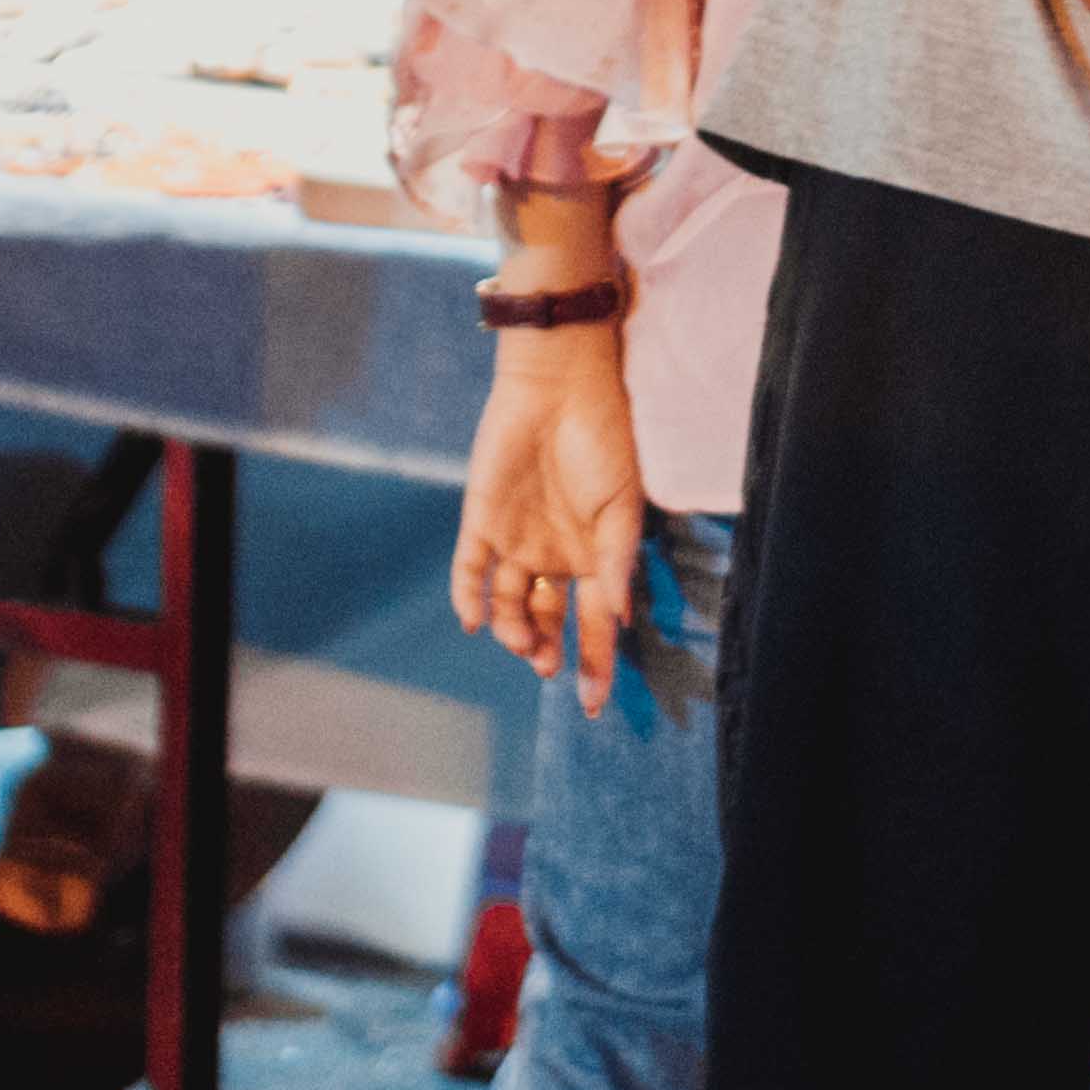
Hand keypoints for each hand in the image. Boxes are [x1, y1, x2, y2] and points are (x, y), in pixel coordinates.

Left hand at [450, 337, 644, 715]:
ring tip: (522, 641)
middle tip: (546, 668)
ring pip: (506, 605)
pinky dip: (467, 597)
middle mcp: (554, 556)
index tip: (592, 704)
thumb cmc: (604, 440)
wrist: (559, 385)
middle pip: (546, 621)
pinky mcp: (481, 520)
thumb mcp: (622, 504)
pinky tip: (473, 621)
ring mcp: (515, 540)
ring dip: (512, 630)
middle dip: (546, 652)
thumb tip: (619, 620)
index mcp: (594, 556)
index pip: (595, 624)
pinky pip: (468, 570)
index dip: (596, 664)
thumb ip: (617, 562)